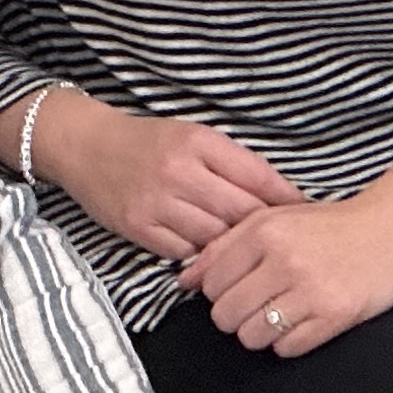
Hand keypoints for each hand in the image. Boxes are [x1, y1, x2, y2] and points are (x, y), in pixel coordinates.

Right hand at [53, 93, 303, 261]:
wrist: (86, 147)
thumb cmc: (148, 142)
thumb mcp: (194, 137)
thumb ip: (233, 163)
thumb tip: (280, 196)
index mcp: (200, 143)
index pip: (258, 176)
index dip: (286, 199)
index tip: (307, 213)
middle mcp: (179, 172)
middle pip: (240, 213)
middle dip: (264, 230)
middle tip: (283, 243)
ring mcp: (157, 203)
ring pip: (214, 238)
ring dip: (232, 247)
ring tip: (247, 252)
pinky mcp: (138, 228)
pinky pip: (183, 253)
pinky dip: (199, 255)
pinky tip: (207, 254)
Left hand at [185, 175, 392, 356]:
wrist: (389, 227)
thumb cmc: (327, 225)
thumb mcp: (273, 219)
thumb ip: (224, 245)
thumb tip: (185, 279)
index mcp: (264, 232)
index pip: (211, 284)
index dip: (220, 292)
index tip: (239, 287)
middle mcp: (285, 260)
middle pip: (226, 316)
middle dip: (237, 315)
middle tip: (259, 303)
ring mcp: (311, 290)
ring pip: (252, 337)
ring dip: (262, 331)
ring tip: (281, 312)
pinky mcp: (334, 315)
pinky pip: (287, 348)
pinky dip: (289, 341)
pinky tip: (302, 320)